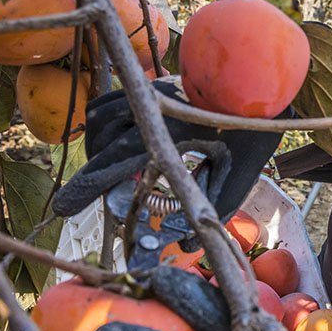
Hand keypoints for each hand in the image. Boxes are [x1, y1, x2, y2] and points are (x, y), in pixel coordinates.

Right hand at [52, 79, 283, 220]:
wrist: (265, 85)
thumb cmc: (254, 137)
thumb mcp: (237, 181)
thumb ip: (209, 212)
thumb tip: (184, 247)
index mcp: (173, 133)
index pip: (118, 161)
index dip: (89, 185)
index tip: (66, 207)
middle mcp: (155, 107)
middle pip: (103, 144)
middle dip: (90, 176)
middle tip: (77, 203)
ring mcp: (152, 90)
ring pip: (100, 120)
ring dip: (97, 147)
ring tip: (106, 172)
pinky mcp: (154, 82)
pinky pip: (110, 100)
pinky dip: (100, 122)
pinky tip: (111, 140)